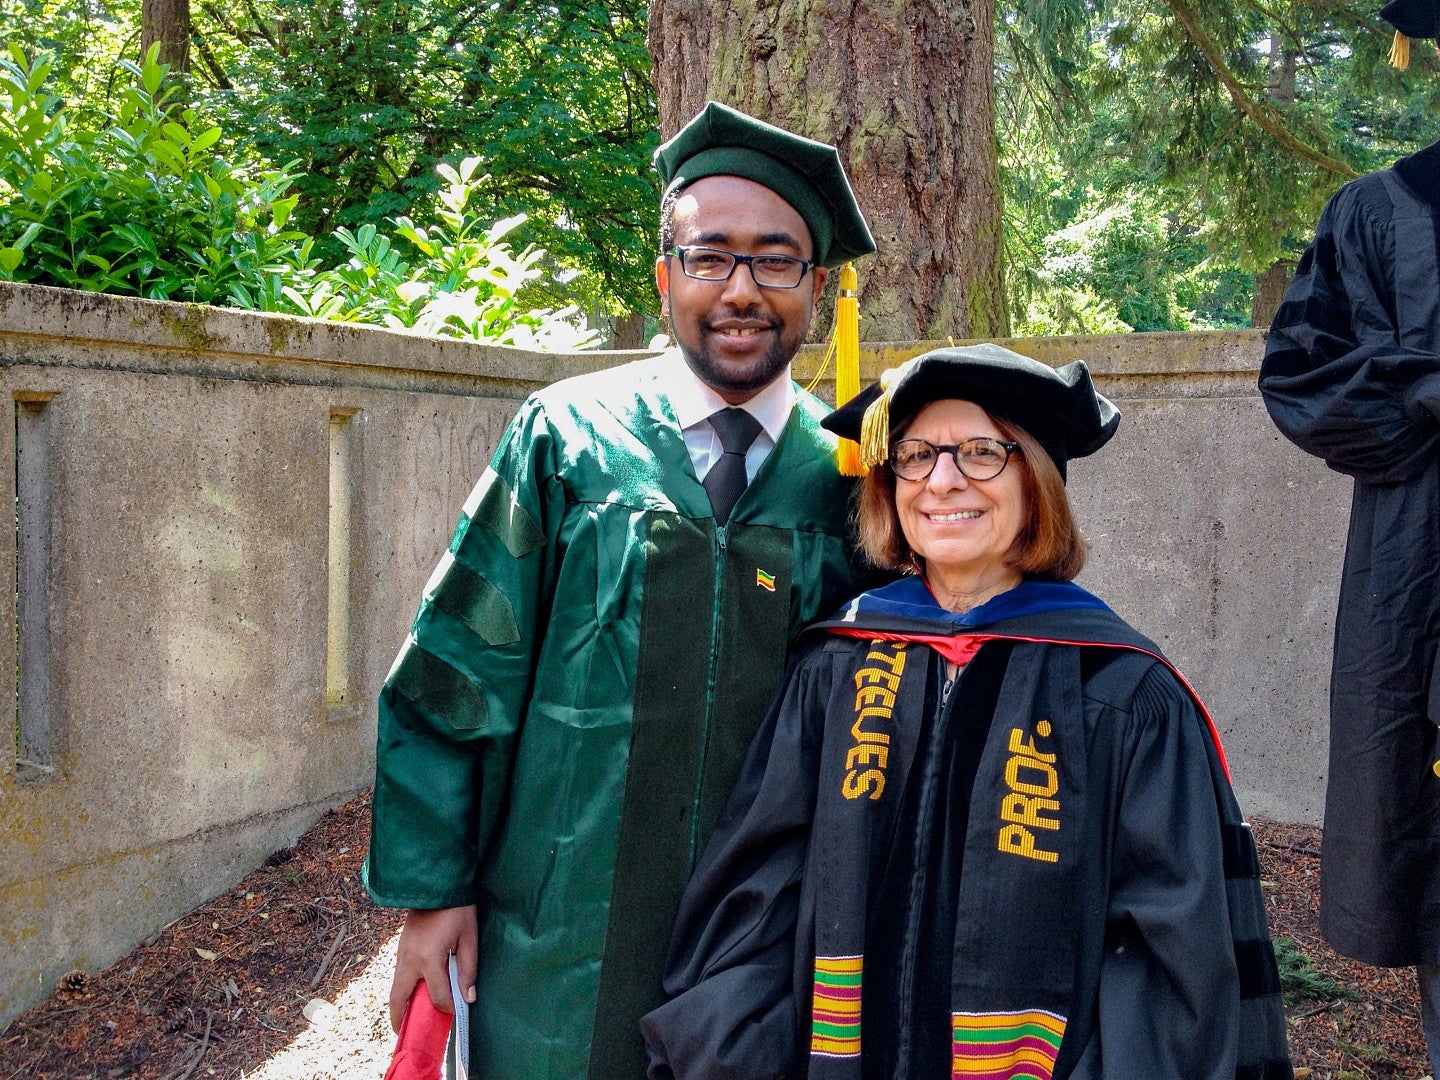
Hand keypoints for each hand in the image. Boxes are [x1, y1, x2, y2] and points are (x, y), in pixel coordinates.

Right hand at [389, 904, 477, 1031]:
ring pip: (394, 988)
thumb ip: (468, 969)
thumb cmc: (457, 910)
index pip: (437, 996)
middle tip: (405, 1033)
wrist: (435, 885)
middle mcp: (409, 960)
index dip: (447, 1008)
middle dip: (400, 1019)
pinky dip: (401, 989)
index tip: (455, 1013)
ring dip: (399, 1004)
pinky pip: (397, 976)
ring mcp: (400, 954)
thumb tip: (468, 997)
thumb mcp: (469, 937)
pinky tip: (411, 994)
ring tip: (407, 1018)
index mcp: (429, 958)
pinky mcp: (399, 948)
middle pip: (399, 999)